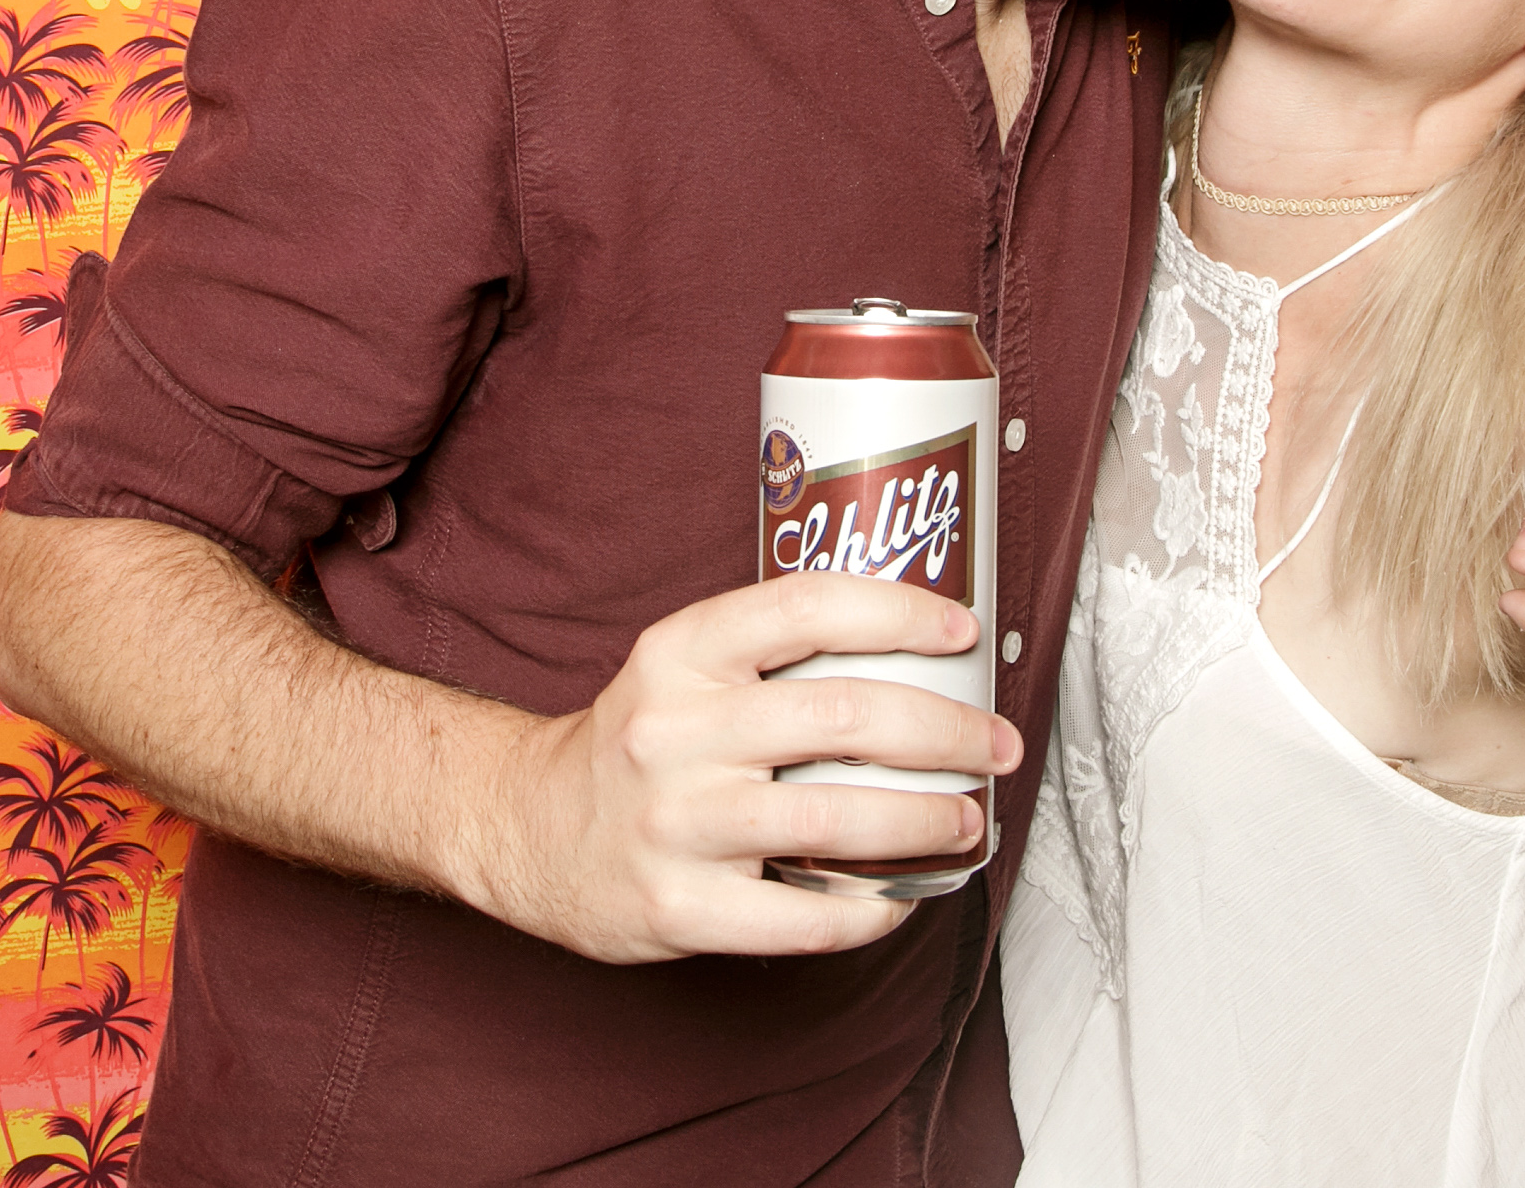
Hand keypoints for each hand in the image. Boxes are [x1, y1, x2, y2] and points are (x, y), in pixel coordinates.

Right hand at [456, 573, 1020, 964]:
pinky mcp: (677, 907)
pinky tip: (900, 898)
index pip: (805, 607)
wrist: (528, 830)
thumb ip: (773, 654)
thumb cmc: (638, 744)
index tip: (964, 630)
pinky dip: (870, 909)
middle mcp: (672, 731)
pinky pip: (803, 917)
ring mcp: (673, 823)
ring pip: (836, 819)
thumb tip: (917, 651)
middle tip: (997, 745)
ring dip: (926, 820)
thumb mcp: (681, 669)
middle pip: (844, 716)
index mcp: (679, 655)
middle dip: (946, 732)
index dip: (899, 612)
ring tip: (967, 820)